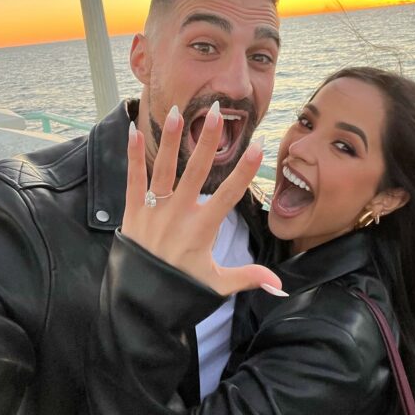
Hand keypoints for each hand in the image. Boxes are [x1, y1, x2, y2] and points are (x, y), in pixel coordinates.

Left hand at [122, 102, 284, 296]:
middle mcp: (178, 215)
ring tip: (177, 111)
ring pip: (164, 169)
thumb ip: (248, 277)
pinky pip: (133, 179)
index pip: (229, 195)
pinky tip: (134, 130)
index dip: (245, 171)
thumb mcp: (217, 285)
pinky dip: (133, 156)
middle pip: (196, 172)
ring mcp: (154, 211)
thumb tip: (281, 285)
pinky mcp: (133, 211)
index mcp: (202, 229)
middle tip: (217, 113)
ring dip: (171, 139)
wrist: (139, 303)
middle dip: (208, 141)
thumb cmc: (180, 291)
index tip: (259, 146)